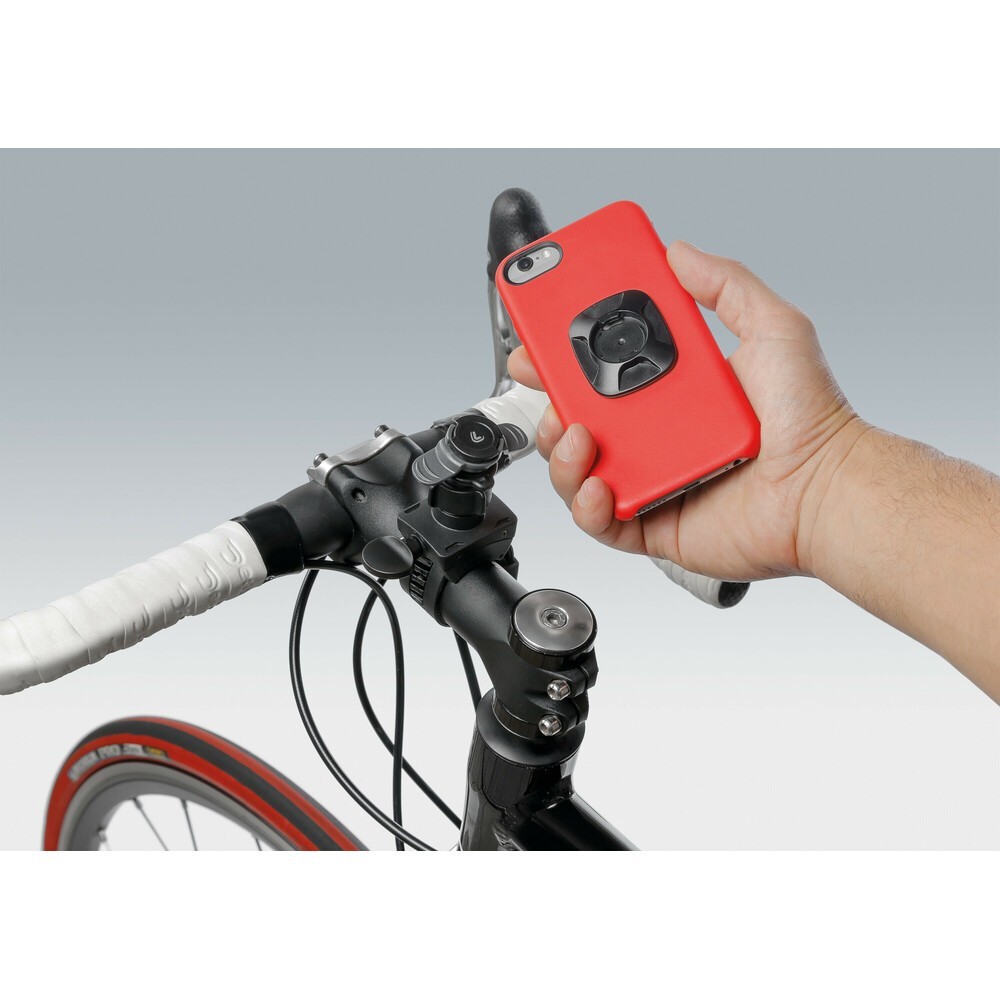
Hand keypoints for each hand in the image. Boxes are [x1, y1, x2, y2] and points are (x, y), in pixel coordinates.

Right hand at [508, 241, 865, 581]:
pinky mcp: (653, 525)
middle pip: (576, 417)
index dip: (562, 353)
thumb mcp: (772, 327)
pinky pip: (600, 520)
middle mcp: (654, 436)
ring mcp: (650, 481)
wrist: (825, 488)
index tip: (540, 334)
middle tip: (542, 380)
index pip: (600, 368)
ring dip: (561, 451)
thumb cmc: (809, 419)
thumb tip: (679, 253)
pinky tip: (599, 484)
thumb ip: (725, 284)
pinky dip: (586, 504)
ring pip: (576, 469)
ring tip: (579, 434)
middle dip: (548, 399)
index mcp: (671, 391)